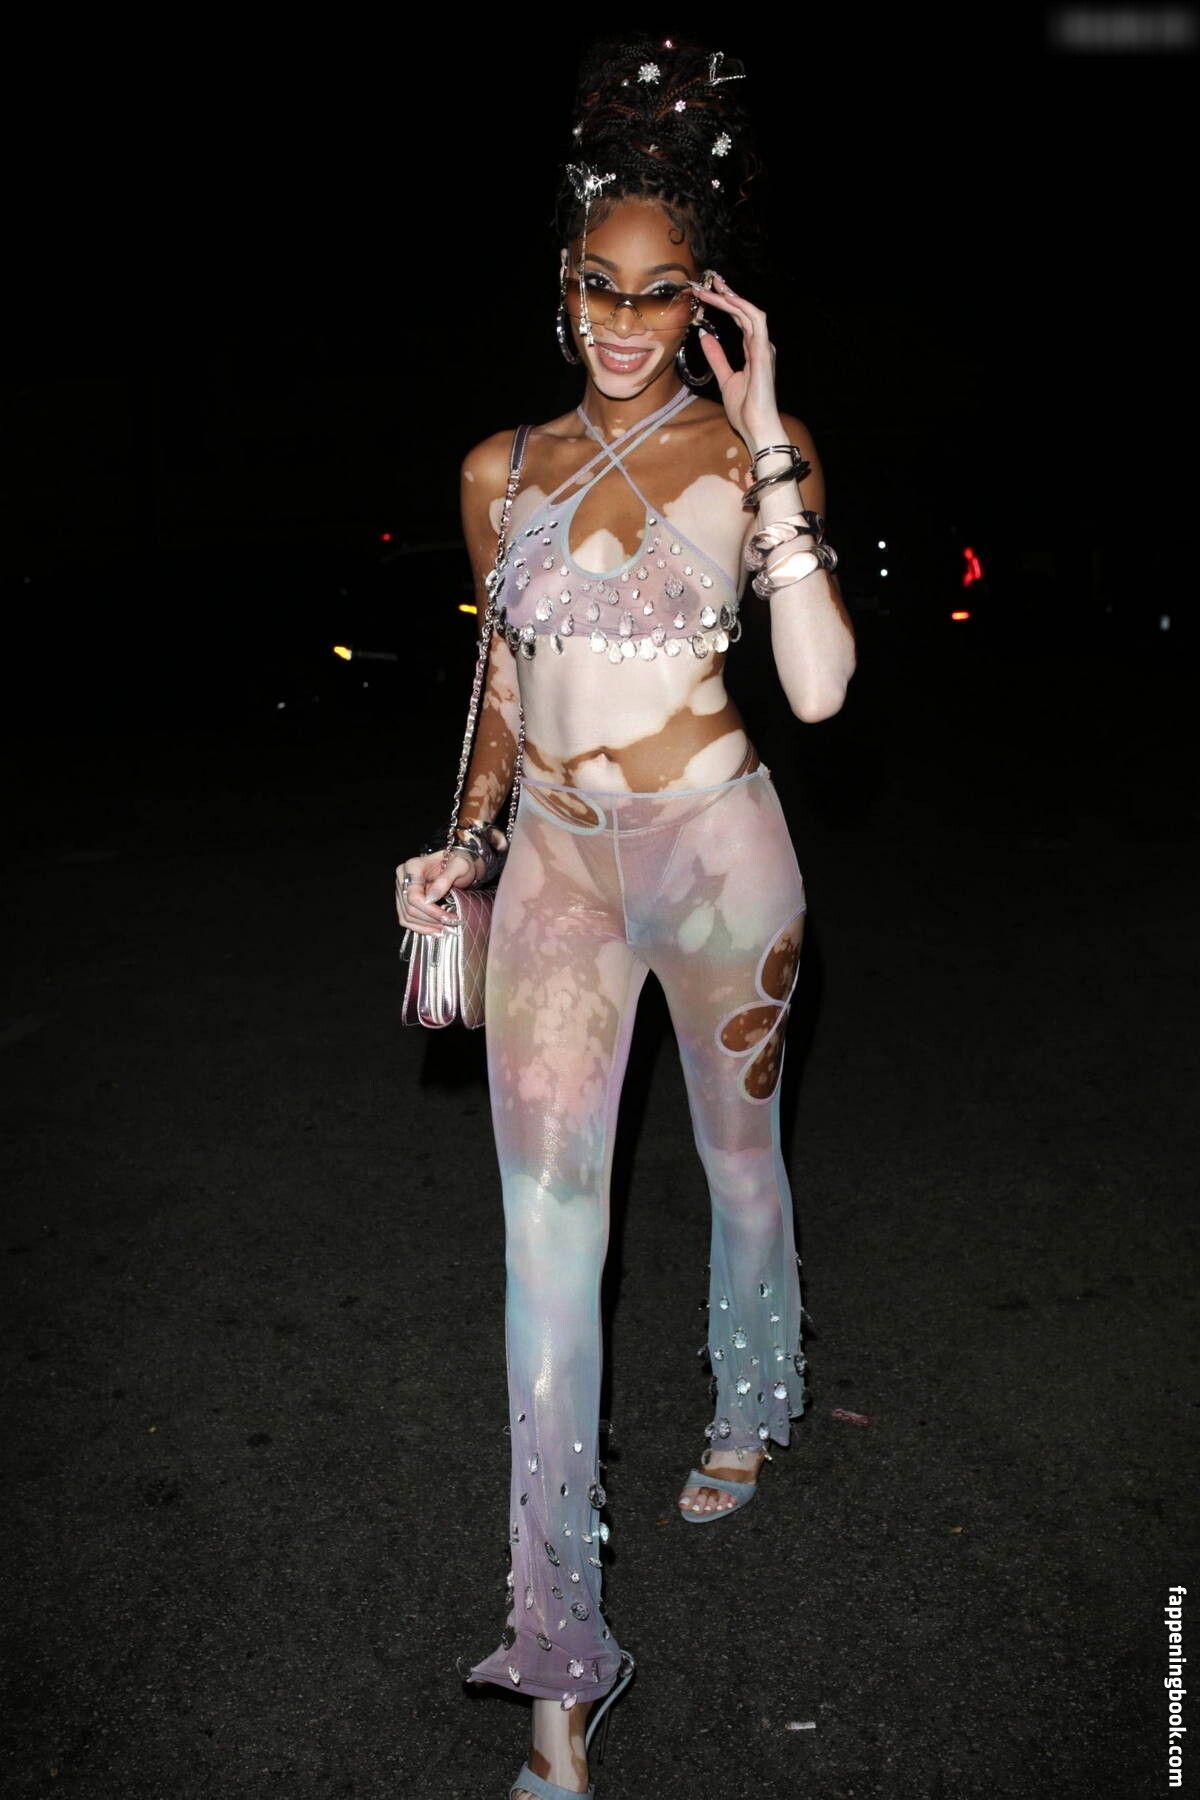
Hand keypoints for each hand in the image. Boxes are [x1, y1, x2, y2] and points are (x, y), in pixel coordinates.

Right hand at [395, 847, 479, 935]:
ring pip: (406, 916)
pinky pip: (406, 918)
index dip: (430, 911)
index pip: (414, 896)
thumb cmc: (459, 863)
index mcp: (413, 866)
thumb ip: (445, 879)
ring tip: (444, 928)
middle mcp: (403, 877)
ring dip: (426, 926)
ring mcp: (401, 889)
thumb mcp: (459, 866)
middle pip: (409, 908)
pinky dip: (420, 927)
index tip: (448, 917)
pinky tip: (434, 930)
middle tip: (450, 924)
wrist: (457, 864)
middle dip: (430, 920)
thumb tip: (431, 898)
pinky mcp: (404, 899)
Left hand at [689, 274, 783, 450]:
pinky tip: (727, 300)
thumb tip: (705, 337)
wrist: (757, 427)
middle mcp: (761, 345)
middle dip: (727, 294)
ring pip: (750, 311)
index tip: (708, 294)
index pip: (740, 320)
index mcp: (753, 351)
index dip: (725, 305)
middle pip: (744, 311)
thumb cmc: (745, 410)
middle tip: (709, 282)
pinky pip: (756, 321)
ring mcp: (764, 347)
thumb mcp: (725, 379)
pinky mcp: (763, 352)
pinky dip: (742, 308)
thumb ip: (717, 358)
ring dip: (732, 298)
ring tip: (713, 288)